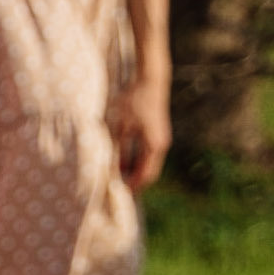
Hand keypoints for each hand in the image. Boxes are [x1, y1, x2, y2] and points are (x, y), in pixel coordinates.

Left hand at [108, 72, 171, 191]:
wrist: (150, 81)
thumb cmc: (133, 101)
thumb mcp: (120, 124)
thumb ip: (117, 146)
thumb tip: (111, 166)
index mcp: (153, 146)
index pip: (145, 175)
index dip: (133, 186)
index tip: (118, 193)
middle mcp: (161, 145)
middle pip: (149, 172)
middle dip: (134, 181)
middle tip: (117, 190)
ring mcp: (161, 139)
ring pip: (148, 163)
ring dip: (134, 171)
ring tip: (116, 178)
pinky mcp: (157, 133)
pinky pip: (147, 153)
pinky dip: (136, 160)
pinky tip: (121, 162)